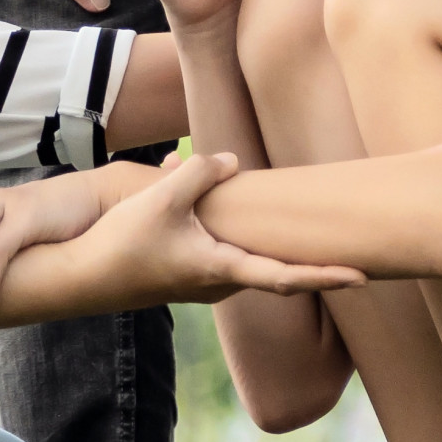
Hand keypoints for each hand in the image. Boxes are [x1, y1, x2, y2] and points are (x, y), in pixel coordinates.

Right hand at [0, 151, 359, 324]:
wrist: (79, 277)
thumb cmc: (121, 244)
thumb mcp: (161, 201)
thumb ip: (201, 175)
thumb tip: (232, 160)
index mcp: (221, 270)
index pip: (285, 276)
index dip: (325, 275)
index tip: (362, 277)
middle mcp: (220, 282)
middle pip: (278, 268)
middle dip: (312, 256)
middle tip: (356, 247)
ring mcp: (205, 280)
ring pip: (248, 251)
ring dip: (266, 233)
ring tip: (288, 210)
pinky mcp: (189, 270)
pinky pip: (224, 245)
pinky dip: (230, 222)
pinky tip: (203, 184)